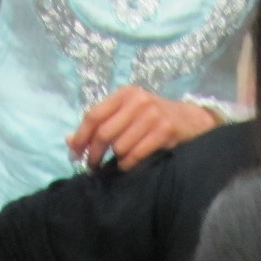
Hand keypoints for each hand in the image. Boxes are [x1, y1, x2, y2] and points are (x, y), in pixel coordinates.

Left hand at [66, 86, 219, 171]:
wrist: (191, 120)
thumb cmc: (154, 119)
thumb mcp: (128, 114)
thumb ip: (100, 124)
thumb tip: (69, 141)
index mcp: (125, 94)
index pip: (93, 116)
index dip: (80, 137)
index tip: (74, 155)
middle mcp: (138, 101)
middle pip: (104, 133)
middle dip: (94, 155)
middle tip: (92, 167)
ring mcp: (153, 115)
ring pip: (120, 147)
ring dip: (115, 161)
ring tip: (118, 163)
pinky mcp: (165, 131)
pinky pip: (136, 155)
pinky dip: (129, 164)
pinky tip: (130, 164)